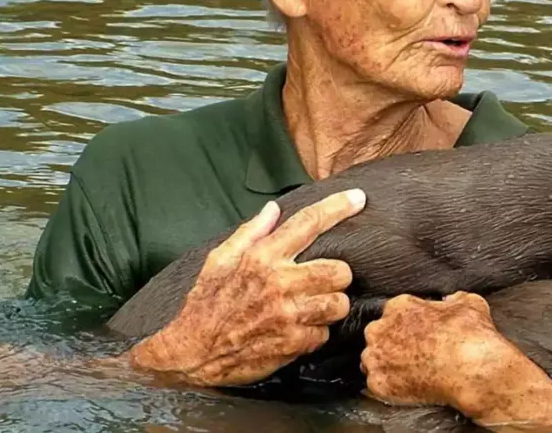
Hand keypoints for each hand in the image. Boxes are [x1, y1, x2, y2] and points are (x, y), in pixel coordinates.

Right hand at [127, 188, 365, 386]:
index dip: (338, 207)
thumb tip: (273, 208)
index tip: (359, 198)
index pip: (308, 223)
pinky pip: (324, 334)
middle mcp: (279, 282)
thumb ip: (249, 232)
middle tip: (322, 282)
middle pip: (340, 270)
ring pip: (339, 304)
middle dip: (337, 276)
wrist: (193, 353)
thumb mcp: (218, 260)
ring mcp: (288, 314)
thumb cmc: (205, 303)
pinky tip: (297, 331)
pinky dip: (315, 334)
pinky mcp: (293, 343)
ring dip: (330, 306)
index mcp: (262, 256)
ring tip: (312, 308)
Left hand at [359, 292, 501, 407]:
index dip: (407, 326)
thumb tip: (452, 299)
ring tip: (409, 374)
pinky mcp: (378, 383)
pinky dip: (388, 388)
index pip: (393, 314)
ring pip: (373, 360)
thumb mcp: (471, 304)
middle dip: (391, 344)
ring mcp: (376, 357)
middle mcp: (380, 329)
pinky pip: (376, 385)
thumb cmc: (470, 336)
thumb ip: (456, 298)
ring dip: (386, 366)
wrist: (471, 370)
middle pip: (378, 336)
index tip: (419, 336)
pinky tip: (406, 389)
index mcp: (398, 307)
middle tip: (413, 355)